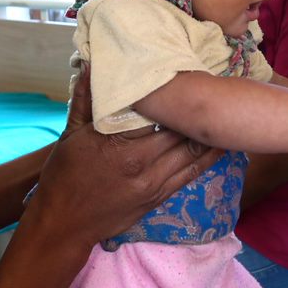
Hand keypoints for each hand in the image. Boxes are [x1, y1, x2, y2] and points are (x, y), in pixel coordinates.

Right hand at [29, 62, 223, 247]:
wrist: (64, 223)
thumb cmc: (64, 175)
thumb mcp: (70, 133)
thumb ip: (85, 98)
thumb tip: (93, 64)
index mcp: (120, 142)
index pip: (157, 114)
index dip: (175, 96)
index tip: (188, 79)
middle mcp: (141, 162)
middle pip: (180, 132)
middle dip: (195, 113)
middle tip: (211, 93)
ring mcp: (153, 183)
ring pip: (191, 153)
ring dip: (207, 134)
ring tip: (223, 114)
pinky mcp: (158, 198)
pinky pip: (190, 175)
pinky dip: (207, 159)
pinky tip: (220, 146)